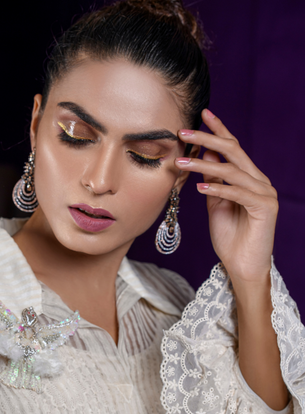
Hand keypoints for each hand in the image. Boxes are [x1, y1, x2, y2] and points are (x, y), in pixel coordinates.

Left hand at [176, 109, 277, 286]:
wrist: (242, 265)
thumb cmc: (229, 237)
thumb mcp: (216, 204)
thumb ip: (213, 180)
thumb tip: (205, 154)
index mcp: (249, 178)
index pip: (233, 148)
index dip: (219, 130)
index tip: (202, 114)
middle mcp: (260, 181)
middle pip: (233, 152)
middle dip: (207, 139)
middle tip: (183, 131)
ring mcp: (265, 194)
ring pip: (232, 171)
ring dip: (204, 166)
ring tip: (181, 163)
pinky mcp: (265, 208)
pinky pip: (238, 193)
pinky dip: (218, 188)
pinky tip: (199, 186)